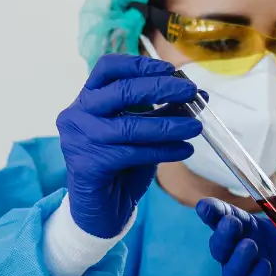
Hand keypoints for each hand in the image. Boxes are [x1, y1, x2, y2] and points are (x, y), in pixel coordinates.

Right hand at [56, 55, 200, 237]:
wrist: (101, 210)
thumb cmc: (121, 166)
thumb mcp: (143, 132)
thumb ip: (165, 111)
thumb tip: (199, 94)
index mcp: (87, 99)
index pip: (107, 68)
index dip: (139, 64)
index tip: (171, 69)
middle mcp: (77, 115)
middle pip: (120, 91)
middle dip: (160, 88)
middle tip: (191, 92)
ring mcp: (78, 140)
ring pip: (130, 126)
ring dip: (169, 125)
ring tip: (196, 127)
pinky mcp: (87, 165)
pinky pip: (132, 153)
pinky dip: (163, 151)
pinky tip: (184, 150)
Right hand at [195, 156, 275, 275]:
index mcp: (252, 233)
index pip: (225, 220)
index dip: (213, 213)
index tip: (205, 206)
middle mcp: (245, 257)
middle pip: (221, 246)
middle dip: (222, 235)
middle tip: (230, 224)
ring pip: (231, 271)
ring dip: (239, 259)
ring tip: (251, 247)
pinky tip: (265, 271)